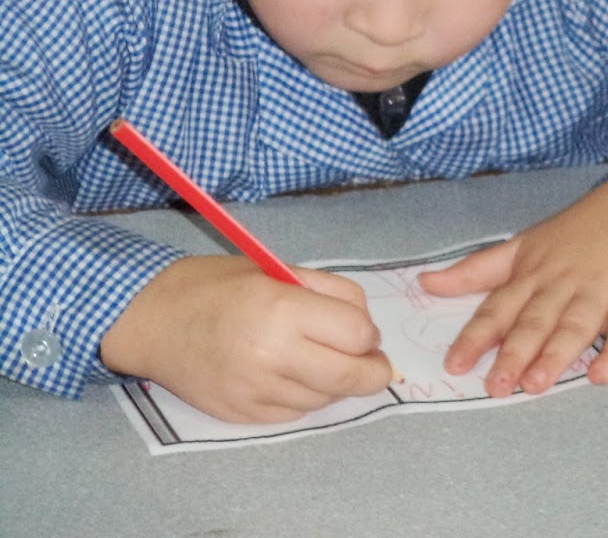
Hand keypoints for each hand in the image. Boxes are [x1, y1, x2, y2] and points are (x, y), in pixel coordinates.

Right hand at [100, 256, 391, 422]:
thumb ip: (333, 294)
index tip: (365, 332)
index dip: (369, 335)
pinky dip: (304, 398)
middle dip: (373, 373)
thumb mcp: (281, 270)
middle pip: (349, 377)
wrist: (153, 320)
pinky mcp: (240, 416)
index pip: (357, 335)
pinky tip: (292, 377)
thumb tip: (369, 333)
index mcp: (283, 309)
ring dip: (335, 384)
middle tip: (375, 365)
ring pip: (324, 399)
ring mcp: (254, 390)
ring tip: (320, 361)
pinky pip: (294, 415)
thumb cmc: (220, 286)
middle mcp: (271, 355)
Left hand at [418, 174, 607, 397]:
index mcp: (533, 274)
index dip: (477, 336)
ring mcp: (602, 290)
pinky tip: (603, 374)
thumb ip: (478, 270)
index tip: (455, 364)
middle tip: (497, 386)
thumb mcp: (525, 244)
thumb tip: (424, 283)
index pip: (500, 307)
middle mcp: (563, 284)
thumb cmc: (582, 231)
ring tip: (537, 383)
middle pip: (536, 320)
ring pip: (576, 324)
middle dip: (515, 353)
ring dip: (557, 353)